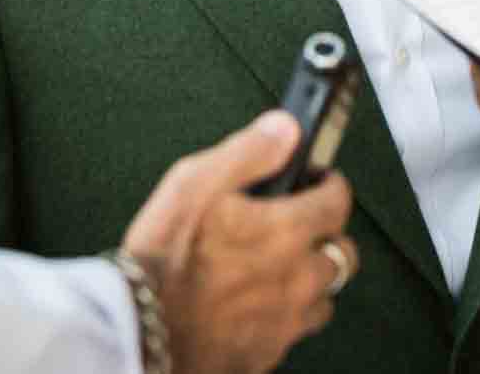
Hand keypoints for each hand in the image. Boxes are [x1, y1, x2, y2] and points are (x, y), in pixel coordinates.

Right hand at [123, 111, 355, 373]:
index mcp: (287, 232)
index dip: (329, 185)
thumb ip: (249, 152)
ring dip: (311, 278)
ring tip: (281, 266)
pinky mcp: (268, 352)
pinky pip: (294, 330)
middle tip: (301, 225)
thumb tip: (286, 128)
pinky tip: (258, 302)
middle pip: (342, 253)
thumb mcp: (196, 183)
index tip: (318, 181)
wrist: (137, 329)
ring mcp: (286, 321)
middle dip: (327, 235)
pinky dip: (286, 314)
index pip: (338, 201)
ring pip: (324, 296)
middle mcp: (298, 279)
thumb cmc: (163, 258)